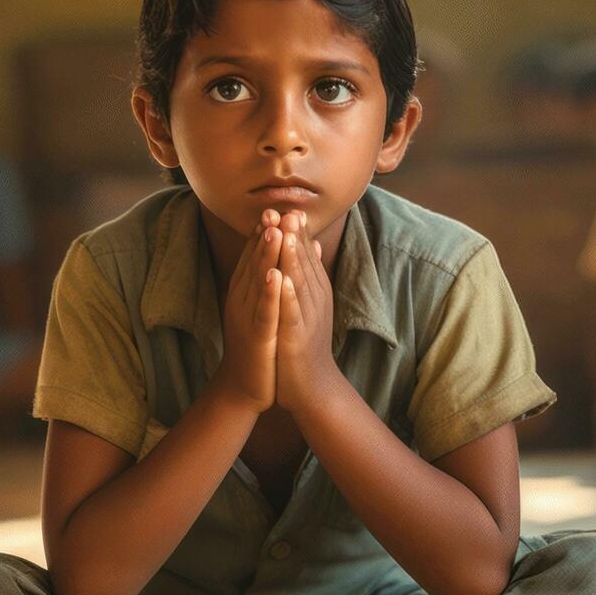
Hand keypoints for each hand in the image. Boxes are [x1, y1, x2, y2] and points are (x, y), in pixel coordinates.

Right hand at [214, 208, 283, 413]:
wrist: (244, 387)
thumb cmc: (257, 346)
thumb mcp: (263, 309)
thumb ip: (269, 282)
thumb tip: (285, 261)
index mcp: (245, 293)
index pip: (254, 257)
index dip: (263, 232)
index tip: (274, 207)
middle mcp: (241, 300)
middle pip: (254, 262)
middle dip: (264, 235)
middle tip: (273, 207)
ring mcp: (247, 318)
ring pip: (256, 281)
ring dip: (265, 255)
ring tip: (274, 229)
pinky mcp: (256, 336)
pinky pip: (263, 311)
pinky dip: (268, 292)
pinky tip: (274, 274)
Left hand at [275, 209, 340, 415]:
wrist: (311, 386)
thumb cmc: (305, 345)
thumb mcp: (309, 305)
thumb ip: (311, 274)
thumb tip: (313, 244)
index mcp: (314, 291)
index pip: (304, 256)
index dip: (296, 232)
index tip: (289, 207)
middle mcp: (314, 300)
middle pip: (303, 263)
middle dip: (294, 235)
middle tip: (289, 209)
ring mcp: (306, 318)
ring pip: (299, 282)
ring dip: (292, 256)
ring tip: (285, 232)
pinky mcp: (296, 337)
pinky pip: (291, 312)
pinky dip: (287, 294)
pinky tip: (281, 278)